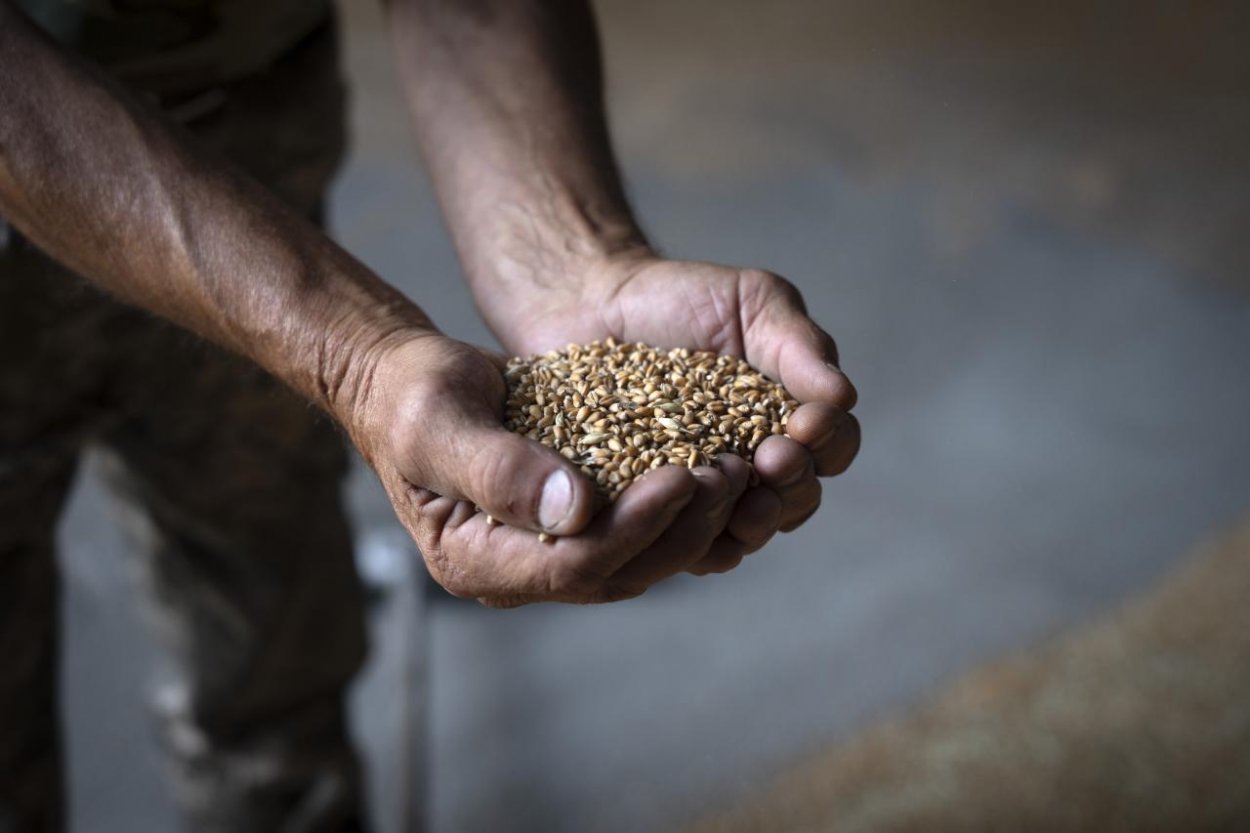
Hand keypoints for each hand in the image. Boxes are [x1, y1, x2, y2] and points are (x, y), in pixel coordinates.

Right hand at [343, 331, 757, 605]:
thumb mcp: (438, 423)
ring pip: (639, 556)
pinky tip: (715, 464)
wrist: (406, 382)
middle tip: (729, 474)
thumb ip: (498, 468)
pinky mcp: (573, 522)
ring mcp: (547, 551)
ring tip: (736, 468)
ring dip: (691, 519)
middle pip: (618, 571)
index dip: (634, 527)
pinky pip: (636, 526)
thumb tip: (575, 510)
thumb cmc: (409, 396)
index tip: (682, 477)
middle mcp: (517, 571)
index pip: (573, 566)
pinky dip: (678, 502)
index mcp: (475, 562)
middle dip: (679, 527)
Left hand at [475, 253, 860, 574]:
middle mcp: (756, 468)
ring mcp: (705, 495)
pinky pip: (679, 545)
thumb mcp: (751, 302)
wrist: (595, 303)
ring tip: (737, 496)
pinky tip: (680, 515)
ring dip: (750, 522)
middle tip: (773, 458)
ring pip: (743, 534)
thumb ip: (798, 343)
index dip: (830, 442)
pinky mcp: (652, 511)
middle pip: (796, 501)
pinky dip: (688, 538)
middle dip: (792, 484)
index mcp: (790, 421)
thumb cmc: (683, 299)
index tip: (807, 423)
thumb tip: (843, 395)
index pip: (834, 447)